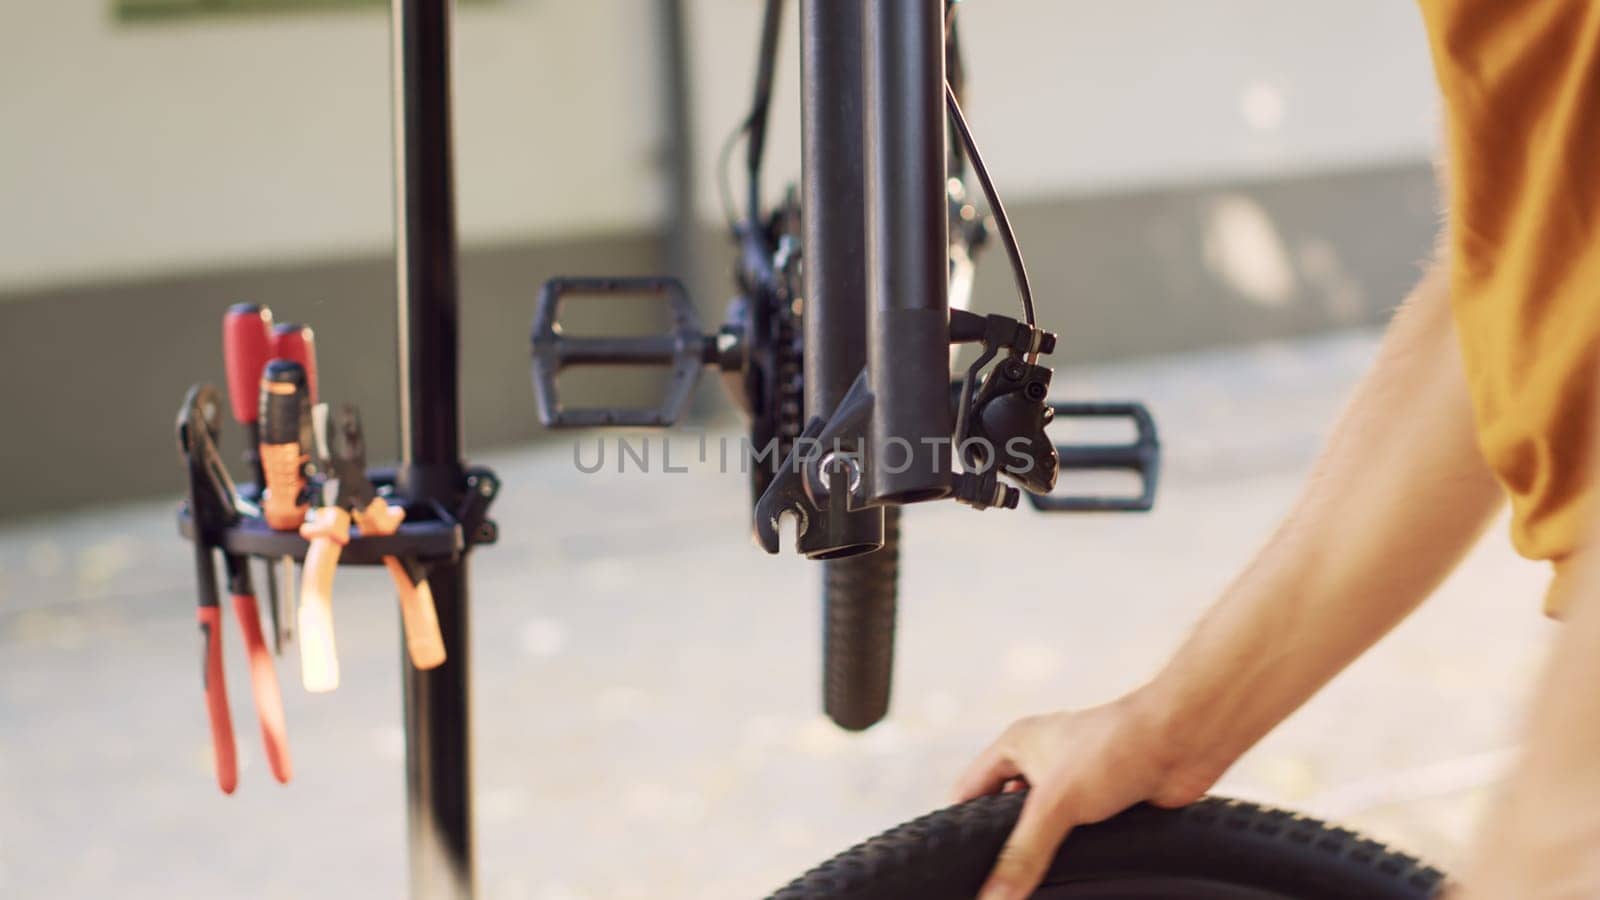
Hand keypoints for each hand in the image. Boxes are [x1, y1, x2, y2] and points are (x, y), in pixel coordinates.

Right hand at [951, 693, 1219, 899]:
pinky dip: (1074, 855)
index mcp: (1016, 745)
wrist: (1183, 740)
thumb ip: (1023, 853)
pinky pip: (1079, 837)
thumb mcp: (1056, 803)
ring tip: (1028, 887)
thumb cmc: (1115, 748)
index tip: (954, 864)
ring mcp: (1075, 783)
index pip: (969, 790)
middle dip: (1001, 845)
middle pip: (1005, 813)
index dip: (960, 826)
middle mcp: (1042, 761)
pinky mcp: (1106, 803)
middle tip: (990, 883)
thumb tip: (992, 899)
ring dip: (1042, 852)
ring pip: (1045, 828)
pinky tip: (1071, 878)